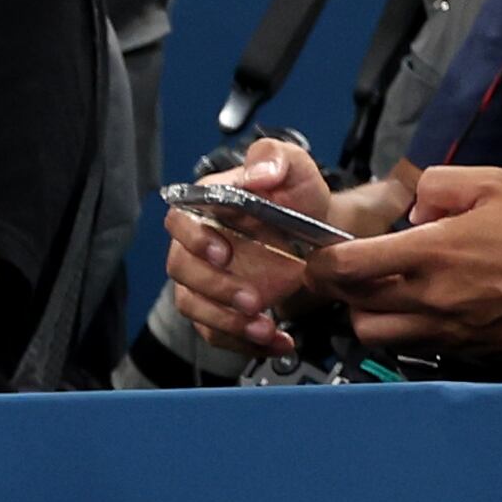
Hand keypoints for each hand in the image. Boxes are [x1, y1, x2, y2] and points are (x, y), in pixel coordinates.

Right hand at [164, 136, 358, 355]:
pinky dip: (244, 343)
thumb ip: (276, 158)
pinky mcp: (221, 309)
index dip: (195, 240)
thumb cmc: (299, 199)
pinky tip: (276, 341)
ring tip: (264, 329)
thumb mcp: (295, 168)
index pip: (180, 220)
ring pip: (194, 306)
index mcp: (207, 206)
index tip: (223, 254)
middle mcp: (198, 245)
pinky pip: (218, 332)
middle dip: (216, 290)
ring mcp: (207, 280)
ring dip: (226, 322)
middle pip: (182, 270)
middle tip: (253, 300)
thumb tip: (262, 172)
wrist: (321, 234)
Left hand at [316, 165, 501, 353]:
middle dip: (342, 289)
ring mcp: (449, 330)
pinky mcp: (466, 349)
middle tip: (353, 270)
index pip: (348, 266)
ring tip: (386, 290)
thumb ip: (437, 186)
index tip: (322, 253)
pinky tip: (422, 306)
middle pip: (353, 308)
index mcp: (434, 253)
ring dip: (369, 314)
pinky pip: (413, 346)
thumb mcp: (494, 182)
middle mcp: (434, 298)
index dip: (323, 261)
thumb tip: (411, 209)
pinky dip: (403, 330)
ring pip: (376, 335)